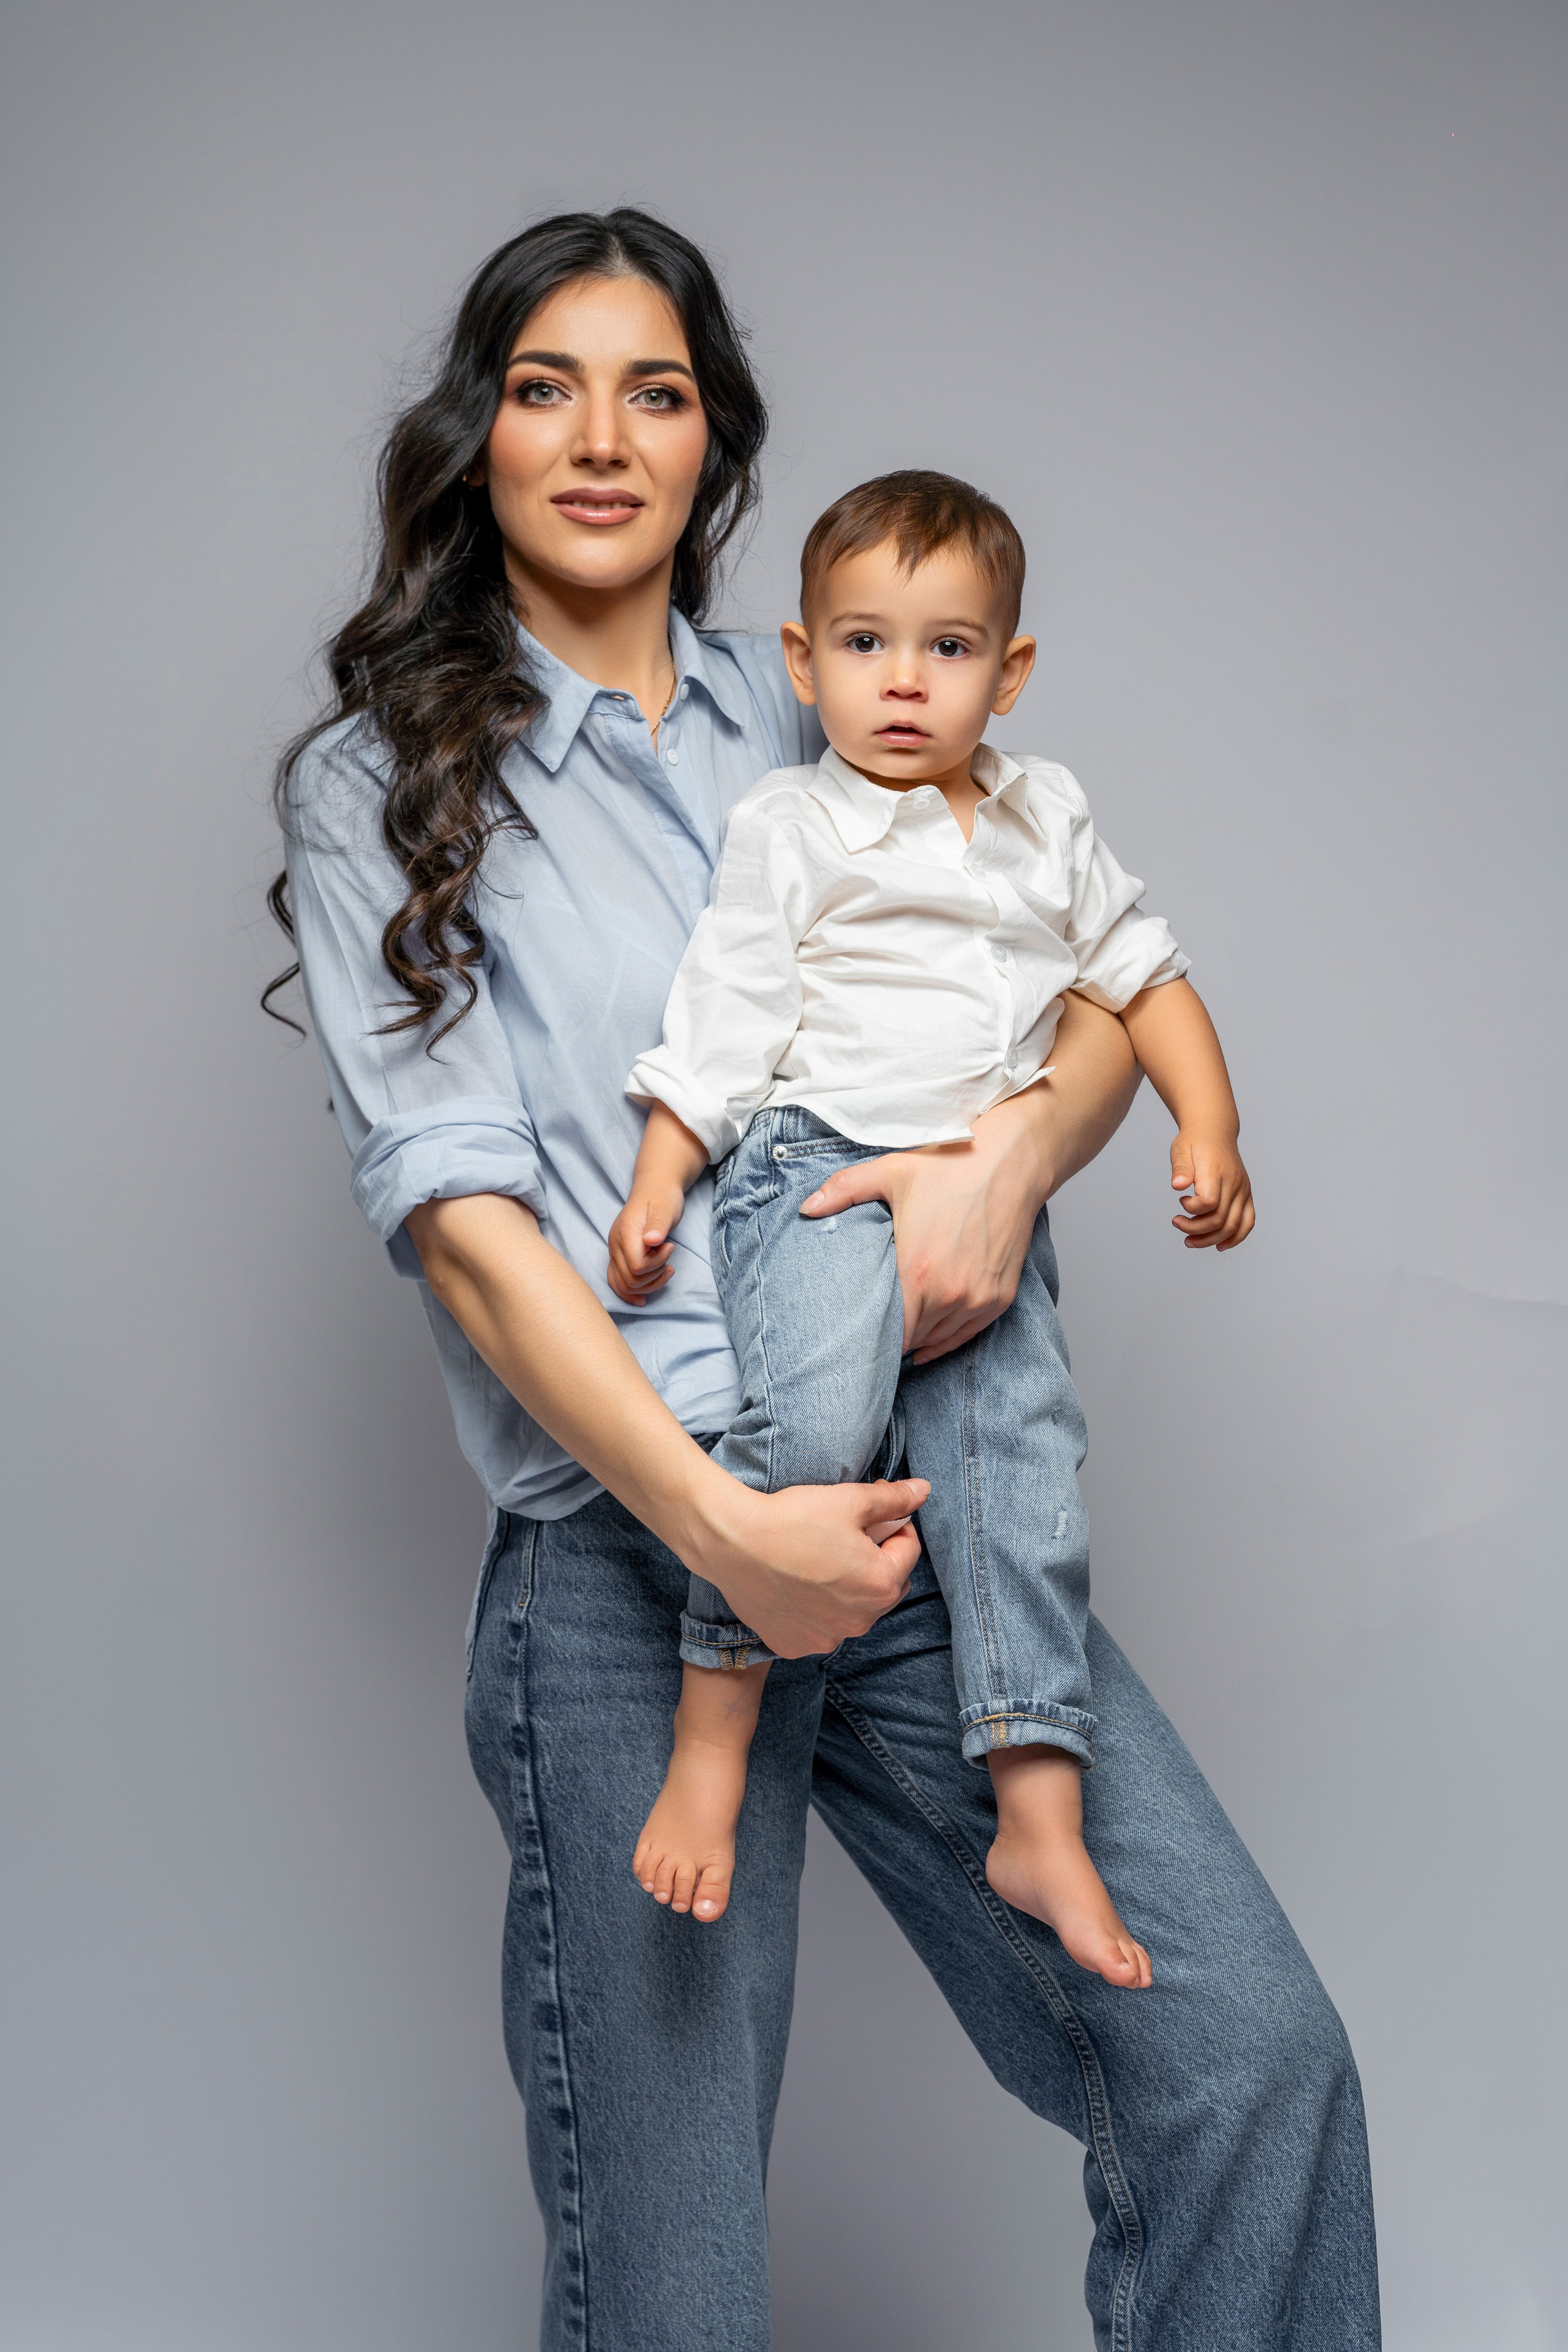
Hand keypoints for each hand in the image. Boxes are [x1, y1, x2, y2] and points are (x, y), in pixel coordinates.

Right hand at [608, 1177, 687, 1302]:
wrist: (654, 1189)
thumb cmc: (662, 1198)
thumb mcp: (666, 1208)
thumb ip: (658, 1224)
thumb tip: (651, 1241)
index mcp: (625, 1233)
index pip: (637, 1266)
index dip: (656, 1264)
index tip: (669, 1248)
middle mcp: (615, 1245)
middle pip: (630, 1280)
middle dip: (654, 1276)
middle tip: (669, 1258)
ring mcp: (614, 1252)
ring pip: (623, 1286)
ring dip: (648, 1285)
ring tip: (666, 1270)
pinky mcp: (618, 1257)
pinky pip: (617, 1282)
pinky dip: (630, 1293)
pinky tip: (642, 1299)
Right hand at [689, 1475, 930, 1656]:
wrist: (731, 1543)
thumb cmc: (792, 1519)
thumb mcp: (850, 1499)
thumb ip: (893, 1499)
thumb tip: (923, 1490)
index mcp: (881, 1585)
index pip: (908, 1550)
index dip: (895, 1524)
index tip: (874, 1513)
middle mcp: (859, 1621)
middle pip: (884, 1585)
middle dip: (876, 1560)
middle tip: (847, 1535)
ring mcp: (826, 1638)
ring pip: (852, 1609)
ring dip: (847, 1588)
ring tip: (819, 1559)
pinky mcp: (795, 1645)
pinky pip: (818, 1627)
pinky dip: (815, 1610)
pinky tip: (796, 1584)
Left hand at [797, 1094, 1054, 1363]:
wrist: (1010, 1162)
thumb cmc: (951, 1166)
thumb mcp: (889, 1172)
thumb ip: (842, 1190)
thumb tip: (805, 1208)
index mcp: (917, 1272)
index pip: (888, 1331)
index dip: (869, 1336)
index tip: (855, 1333)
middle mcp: (949, 1294)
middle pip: (911, 1339)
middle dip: (891, 1337)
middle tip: (869, 1335)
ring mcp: (977, 1299)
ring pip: (938, 1340)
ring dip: (918, 1339)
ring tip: (896, 1338)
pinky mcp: (1000, 1298)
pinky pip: (967, 1334)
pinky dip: (947, 1339)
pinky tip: (928, 1343)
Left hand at [1170, 1129, 1254, 1249]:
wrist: (1214, 1132)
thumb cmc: (1195, 1142)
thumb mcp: (1181, 1149)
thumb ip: (1180, 1168)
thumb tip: (1177, 1185)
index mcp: (1216, 1171)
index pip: (1208, 1202)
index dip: (1191, 1209)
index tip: (1181, 1200)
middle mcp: (1235, 1183)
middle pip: (1220, 1219)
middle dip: (1195, 1229)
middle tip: (1177, 1223)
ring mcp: (1243, 1190)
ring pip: (1233, 1226)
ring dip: (1211, 1239)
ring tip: (1190, 1240)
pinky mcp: (1247, 1195)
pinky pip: (1248, 1221)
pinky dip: (1236, 1237)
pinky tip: (1220, 1245)